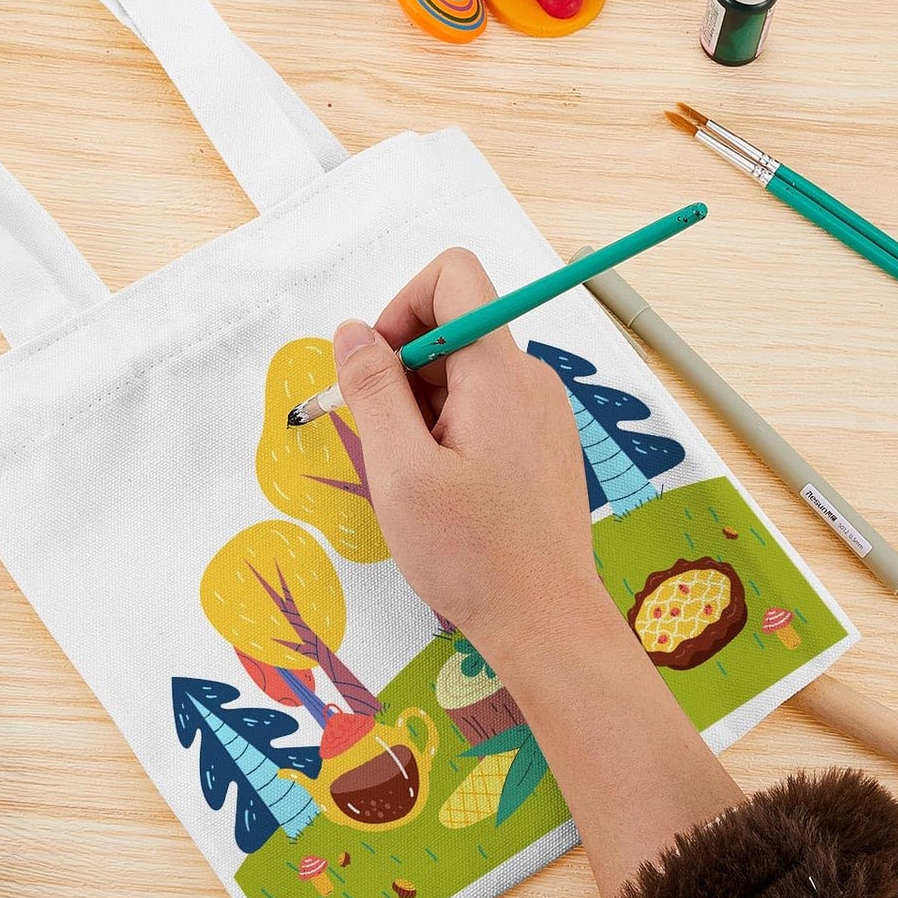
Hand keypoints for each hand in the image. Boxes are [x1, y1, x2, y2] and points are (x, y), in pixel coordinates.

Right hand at [332, 248, 597, 646]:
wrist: (546, 621)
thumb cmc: (474, 556)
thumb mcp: (399, 471)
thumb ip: (372, 390)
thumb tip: (352, 332)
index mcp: (498, 373)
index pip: (453, 276)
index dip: (401, 307)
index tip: (379, 372)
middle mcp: (528, 379)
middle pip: (450, 328)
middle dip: (403, 372)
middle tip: (390, 445)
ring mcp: (539, 410)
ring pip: (461, 372)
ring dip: (422, 409)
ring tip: (419, 478)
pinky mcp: (540, 440)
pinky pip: (482, 406)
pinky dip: (448, 431)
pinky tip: (444, 489)